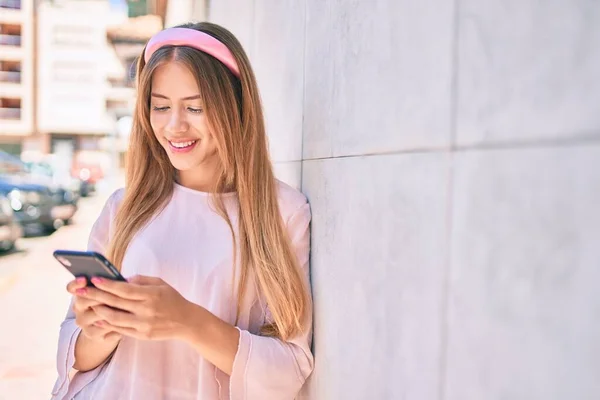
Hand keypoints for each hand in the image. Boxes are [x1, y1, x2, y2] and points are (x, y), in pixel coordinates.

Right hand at [67, 277, 121, 342]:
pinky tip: (126, 320)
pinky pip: (103, 328)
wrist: (107, 329)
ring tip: (125, 307)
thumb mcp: (112, 292)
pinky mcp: (91, 333)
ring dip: (110, 310)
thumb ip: (113, 284)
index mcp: (81, 293)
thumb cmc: (112, 303)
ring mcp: (83, 322)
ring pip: (96, 314)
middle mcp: (78, 308)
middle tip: (112, 293)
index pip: (72, 287)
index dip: (76, 283)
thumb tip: (126, 281)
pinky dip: (115, 323)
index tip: (84, 279)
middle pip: (82, 300)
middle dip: (99, 296)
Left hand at [76, 275, 192, 340]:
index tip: (94, 279)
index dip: (108, 284)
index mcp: (152, 294)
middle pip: (116, 302)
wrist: (186, 321)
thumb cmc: (172, 299)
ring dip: (99, 310)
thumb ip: (141, 280)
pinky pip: (120, 329)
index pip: (124, 289)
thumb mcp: (160, 283)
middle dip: (96, 295)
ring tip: (89, 304)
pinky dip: (107, 323)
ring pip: (115, 318)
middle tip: (81, 291)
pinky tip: (99, 317)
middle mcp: (147, 310)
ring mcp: (144, 324)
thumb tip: (121, 280)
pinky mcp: (142, 334)